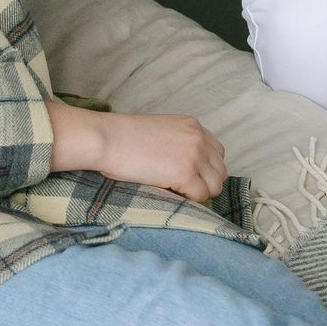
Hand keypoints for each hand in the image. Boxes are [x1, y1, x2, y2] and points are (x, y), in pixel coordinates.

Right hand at [49, 99, 225, 201]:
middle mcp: (198, 139)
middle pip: (220, 171)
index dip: (205, 168)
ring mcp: (194, 156)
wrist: (106, 139)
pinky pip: (200, 196)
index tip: (189, 176)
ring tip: (176, 192)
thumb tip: (184, 165)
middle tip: (182, 188)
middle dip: (205, 182)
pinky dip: (188, 200)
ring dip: (199, 193)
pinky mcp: (185, 174)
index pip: (217, 153)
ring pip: (214, 186)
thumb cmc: (122, 137)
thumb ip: (179, 143)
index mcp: (193, 126)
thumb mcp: (160, 131)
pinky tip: (170, 194)